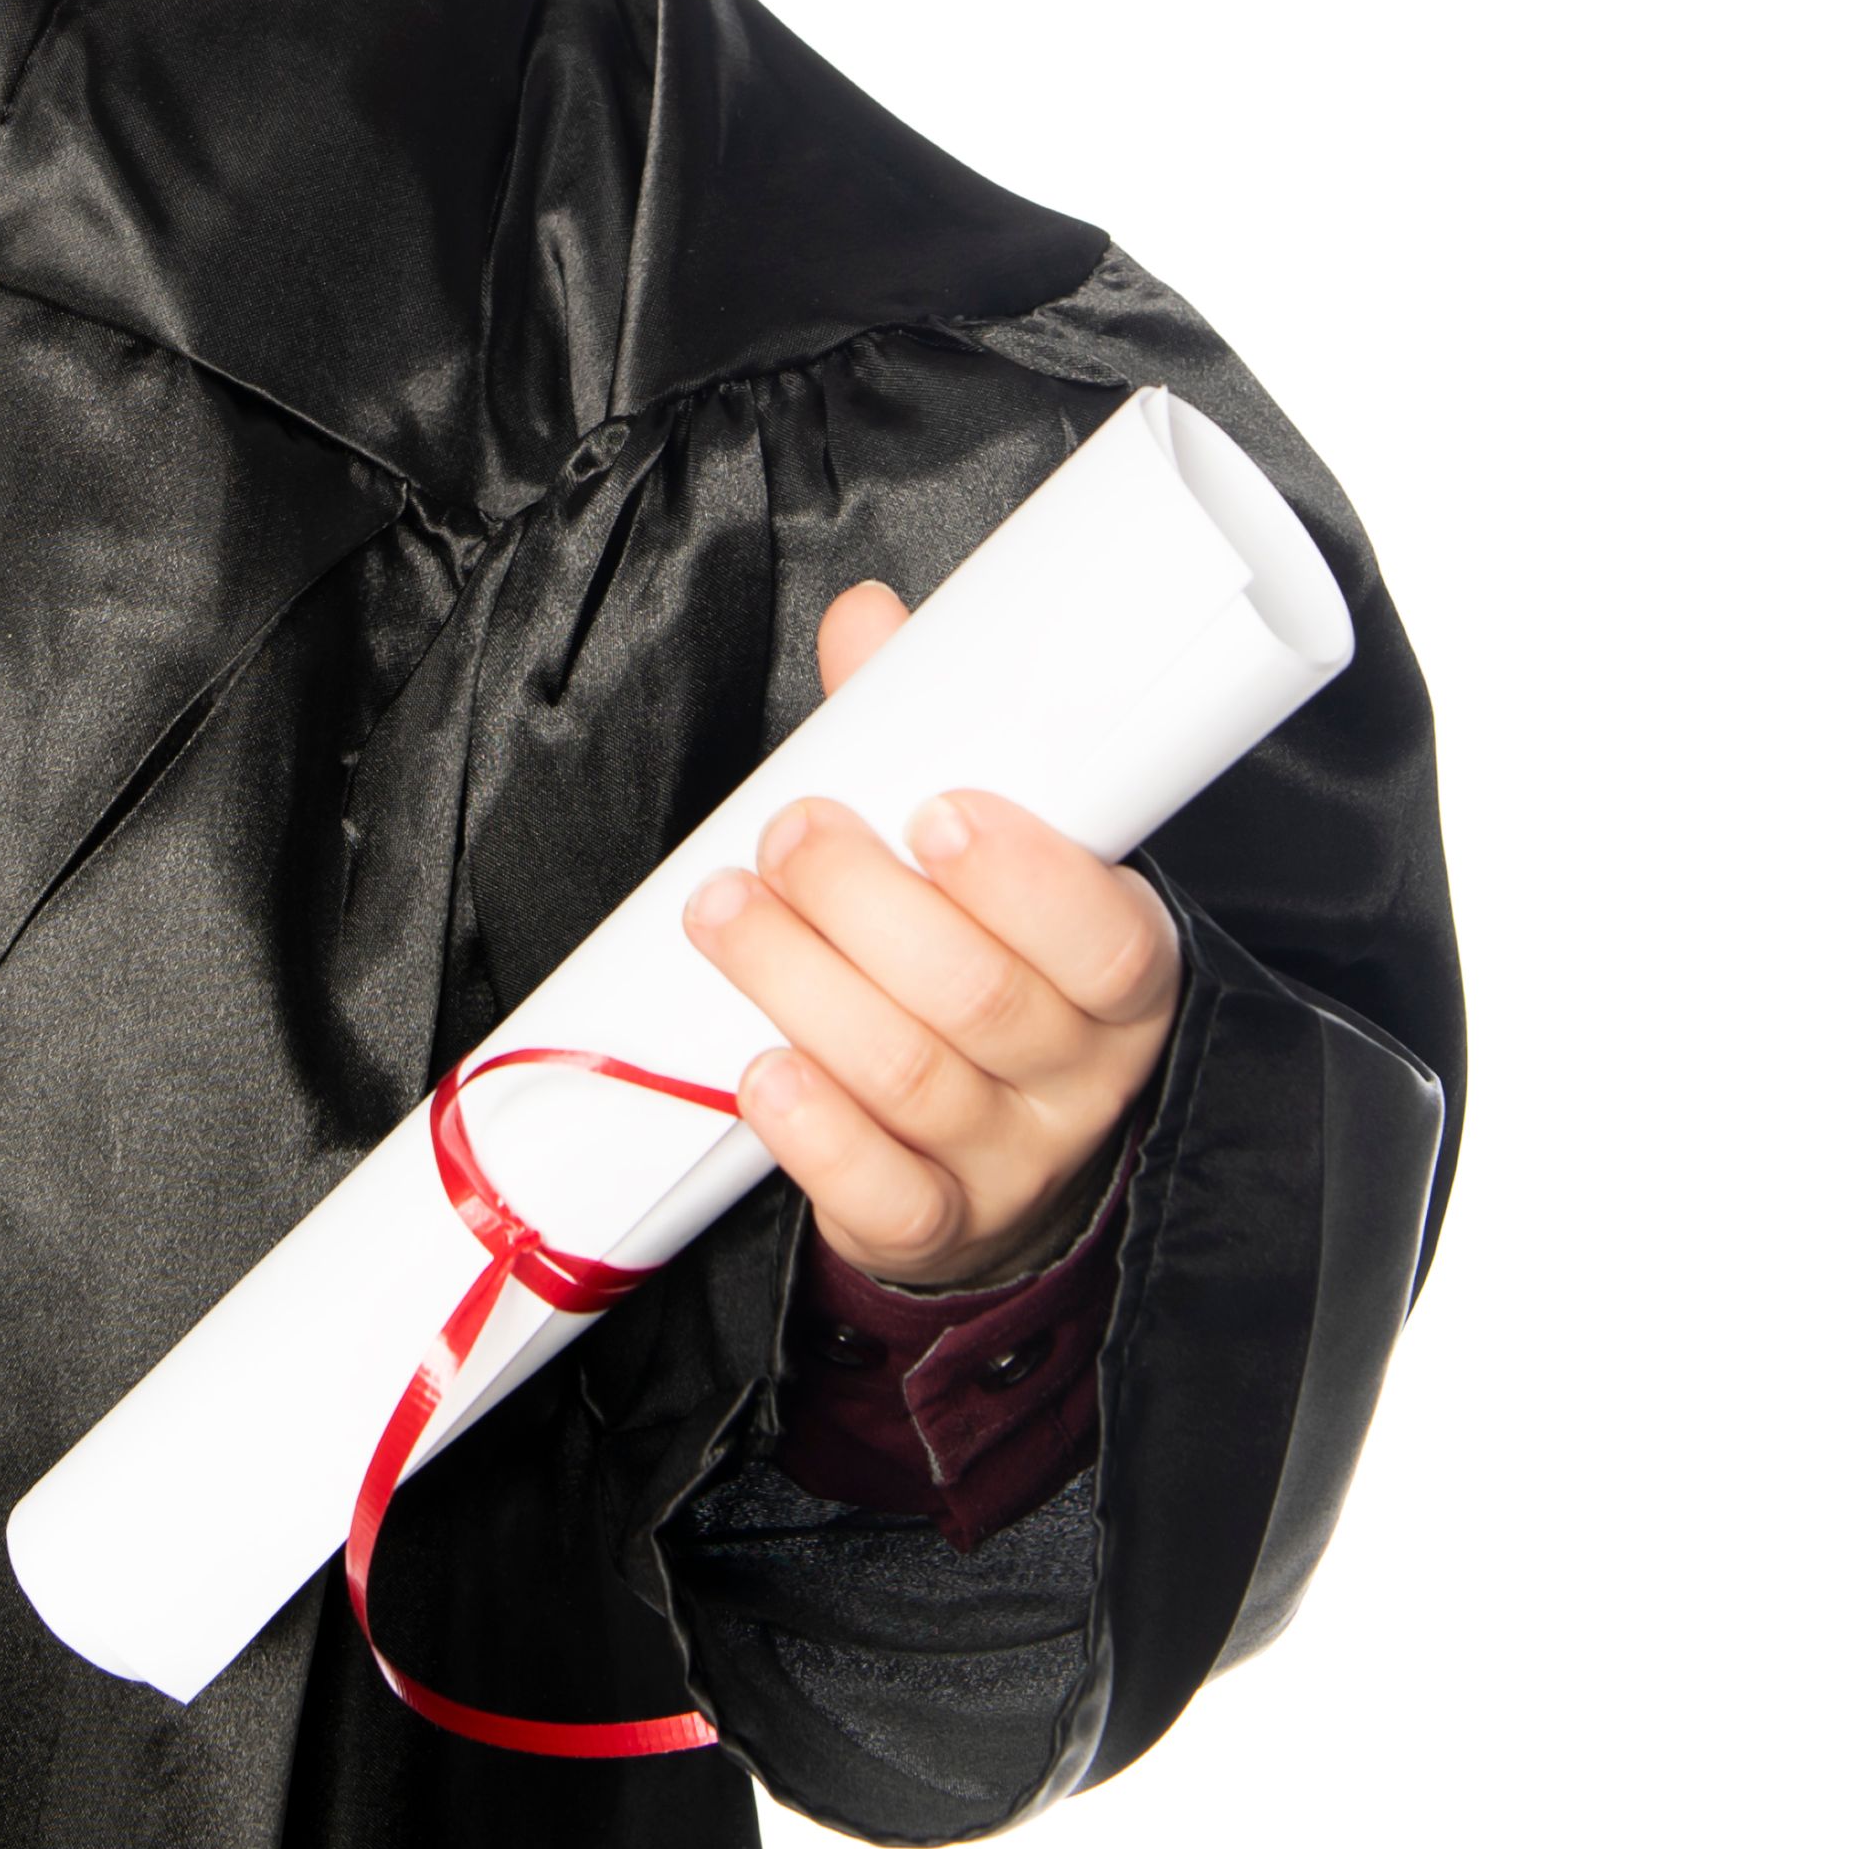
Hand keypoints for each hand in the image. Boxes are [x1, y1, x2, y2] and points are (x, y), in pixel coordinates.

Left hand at [683, 577, 1187, 1291]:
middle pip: (981, 997)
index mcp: (1123, 969)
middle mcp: (1080, 1071)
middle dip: (865, 905)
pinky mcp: (939, 1224)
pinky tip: (759, 1064)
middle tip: (791, 835)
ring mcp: (1012, 1158)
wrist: (999, 1156)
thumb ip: (927, 737)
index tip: (937, 808)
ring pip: (911, 1079)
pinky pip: (883, 1196)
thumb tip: (869, 623)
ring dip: (802, 984)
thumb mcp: (987, 859)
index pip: (1107, 936)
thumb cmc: (988, 964)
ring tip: (725, 909)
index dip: (1024, 877)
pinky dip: (813, 1130)